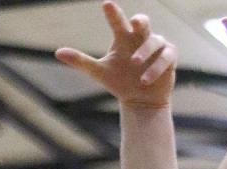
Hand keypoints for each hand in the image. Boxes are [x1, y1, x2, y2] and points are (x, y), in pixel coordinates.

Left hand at [56, 1, 176, 108]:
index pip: (117, 21)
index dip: (113, 13)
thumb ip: (81, 61)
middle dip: (140, 20)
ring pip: (154, 40)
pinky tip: (145, 79)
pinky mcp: (169, 58)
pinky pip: (166, 57)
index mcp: (123, 36)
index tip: (106, 4)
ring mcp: (156, 46)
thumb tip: (58, 52)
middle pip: (142, 21)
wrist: (141, 101)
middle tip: (134, 23)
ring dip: (146, 52)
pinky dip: (156, 67)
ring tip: (137, 66)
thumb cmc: (120, 82)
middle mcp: (140, 38)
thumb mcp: (99, 72)